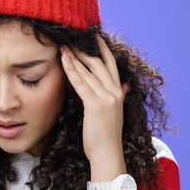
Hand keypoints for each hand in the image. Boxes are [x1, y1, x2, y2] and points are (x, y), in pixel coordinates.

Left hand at [60, 34, 130, 161]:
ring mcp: (106, 98)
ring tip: (63, 46)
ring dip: (74, 57)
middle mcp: (114, 92)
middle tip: (71, 38)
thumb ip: (119, 96)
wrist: (108, 154)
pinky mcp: (95, 104)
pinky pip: (80, 83)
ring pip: (88, 71)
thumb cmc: (107, 135)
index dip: (102, 49)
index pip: (111, 64)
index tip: (94, 36)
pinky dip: (71, 70)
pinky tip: (63, 60)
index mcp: (118, 92)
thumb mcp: (115, 112)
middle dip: (84, 49)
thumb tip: (125, 86)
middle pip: (98, 63)